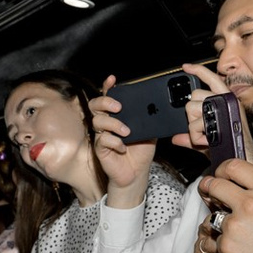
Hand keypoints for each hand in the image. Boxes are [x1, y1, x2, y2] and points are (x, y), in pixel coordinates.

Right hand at [91, 74, 156, 207]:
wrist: (137, 172)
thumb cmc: (141, 151)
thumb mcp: (149, 131)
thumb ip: (149, 118)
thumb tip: (158, 105)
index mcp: (117, 115)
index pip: (108, 96)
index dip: (108, 87)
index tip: (112, 79)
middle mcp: (106, 123)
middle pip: (95, 105)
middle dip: (105, 102)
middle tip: (119, 107)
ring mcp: (101, 135)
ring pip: (98, 121)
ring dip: (113, 124)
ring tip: (127, 132)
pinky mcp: (100, 149)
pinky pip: (102, 140)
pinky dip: (114, 142)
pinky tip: (123, 147)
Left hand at [169, 63, 231, 151]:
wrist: (242, 159)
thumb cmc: (231, 148)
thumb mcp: (208, 141)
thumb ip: (190, 138)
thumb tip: (176, 138)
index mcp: (225, 100)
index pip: (211, 78)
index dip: (197, 70)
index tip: (185, 67)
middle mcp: (226, 100)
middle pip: (194, 96)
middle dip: (192, 115)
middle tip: (202, 129)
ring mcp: (224, 108)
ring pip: (192, 109)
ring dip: (194, 128)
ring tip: (205, 137)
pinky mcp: (221, 119)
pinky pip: (196, 124)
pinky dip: (196, 137)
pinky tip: (206, 142)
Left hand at [198, 159, 252, 252]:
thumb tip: (252, 186)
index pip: (234, 167)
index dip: (222, 170)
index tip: (218, 176)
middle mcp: (250, 203)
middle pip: (215, 186)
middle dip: (209, 189)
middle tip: (209, 195)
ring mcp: (236, 225)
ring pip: (214, 216)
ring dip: (220, 223)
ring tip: (237, 234)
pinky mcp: (226, 245)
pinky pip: (216, 240)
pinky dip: (225, 245)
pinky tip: (241, 251)